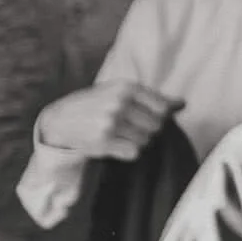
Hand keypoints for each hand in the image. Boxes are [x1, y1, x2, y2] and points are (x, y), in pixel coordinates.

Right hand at [35, 79, 181, 160]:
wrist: (59, 120)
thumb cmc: (95, 104)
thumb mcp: (119, 92)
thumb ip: (151, 98)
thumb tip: (183, 103)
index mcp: (126, 88)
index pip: (164, 108)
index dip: (159, 117)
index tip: (146, 118)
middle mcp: (120, 103)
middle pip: (157, 126)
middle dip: (147, 130)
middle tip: (129, 128)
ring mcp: (111, 123)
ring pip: (146, 140)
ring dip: (137, 141)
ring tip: (120, 135)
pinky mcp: (104, 141)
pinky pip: (134, 152)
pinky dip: (128, 152)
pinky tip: (115, 144)